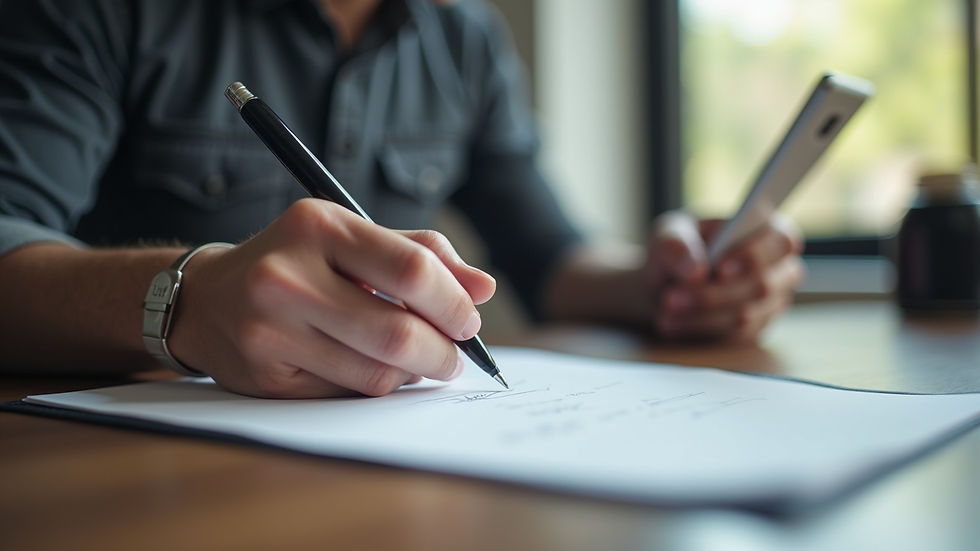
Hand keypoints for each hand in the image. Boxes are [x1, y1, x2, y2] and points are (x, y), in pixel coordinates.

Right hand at [166, 199, 495, 397]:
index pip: (412, 270)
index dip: (454, 303)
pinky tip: (370, 369)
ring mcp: (271, 329)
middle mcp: (287, 275)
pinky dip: (374, 388)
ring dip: (412, 374)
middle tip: (456, 357)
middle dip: (444, 353)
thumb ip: (421, 254)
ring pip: (377, 374)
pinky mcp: (266, 375)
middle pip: (398, 332)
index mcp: (317, 225)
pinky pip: (347, 394)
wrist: (206, 298)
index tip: (470, 321)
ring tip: (415, 362)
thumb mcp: (352, 237)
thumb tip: (484, 288)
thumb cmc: (298, 262)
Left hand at [644, 211, 804, 341]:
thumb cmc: (677, 251)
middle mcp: (778, 268)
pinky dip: (700, 330)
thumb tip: (695, 272)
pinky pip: (735, 336)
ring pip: (746, 316)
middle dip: (714, 295)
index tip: (719, 269)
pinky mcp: (756, 330)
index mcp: (766, 231)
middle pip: (764, 285)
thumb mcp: (667, 236)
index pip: (782, 241)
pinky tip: (673, 324)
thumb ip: (677, 245)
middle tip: (672, 298)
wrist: (662, 285)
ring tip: (666, 311)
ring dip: (701, 315)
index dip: (754, 256)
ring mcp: (771, 303)